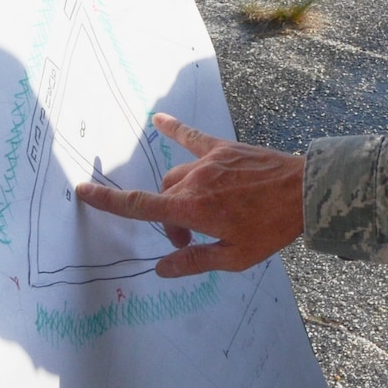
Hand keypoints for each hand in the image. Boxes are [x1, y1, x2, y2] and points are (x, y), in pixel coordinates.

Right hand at [75, 113, 304, 277]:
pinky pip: (193, 136)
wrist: (306, 191)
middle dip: (169, 221)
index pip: (139, 206)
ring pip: (177, 176)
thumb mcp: (235, 257)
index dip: (107, 201)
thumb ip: (194, 262)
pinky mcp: (225, 148)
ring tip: (201, 217)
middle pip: (163, 198)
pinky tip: (158, 118)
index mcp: (193, 209)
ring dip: (178, 196)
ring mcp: (210, 161)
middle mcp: (195, 181)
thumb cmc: (272, 227)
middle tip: (190, 240)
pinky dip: (174, 128)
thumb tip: (161, 269)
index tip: (82, 192)